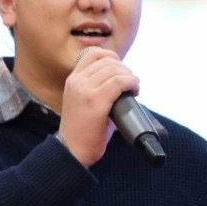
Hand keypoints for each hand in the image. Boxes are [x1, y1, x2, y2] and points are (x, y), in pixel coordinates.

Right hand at [57, 47, 138, 166]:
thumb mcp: (83, 101)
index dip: (111, 57)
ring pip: (115, 70)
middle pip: (108, 61)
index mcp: (73, 80)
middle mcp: (77, 82)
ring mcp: (86, 90)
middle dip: (124, 69)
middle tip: (130, 84)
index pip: (93, 54)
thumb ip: (98, 88)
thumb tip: (122, 81)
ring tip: (134, 88)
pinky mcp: (96, 101)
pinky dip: (131, 83)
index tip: (120, 69)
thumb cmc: (82, 130)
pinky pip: (119, 82)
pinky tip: (135, 91)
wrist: (72, 151)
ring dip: (130, 77)